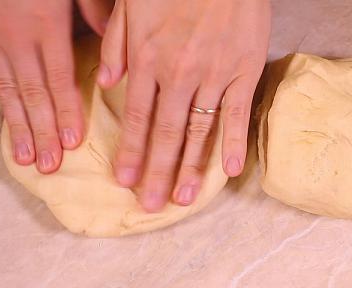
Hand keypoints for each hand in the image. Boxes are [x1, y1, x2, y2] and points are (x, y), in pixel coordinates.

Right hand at [0, 0, 83, 172]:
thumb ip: (92, 9)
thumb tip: (112, 42)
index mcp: (47, 27)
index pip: (61, 80)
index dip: (68, 112)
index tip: (73, 143)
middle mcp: (17, 40)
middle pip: (34, 94)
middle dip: (44, 131)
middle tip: (50, 165)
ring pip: (3, 90)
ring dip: (14, 126)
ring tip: (24, 157)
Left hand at [98, 0, 270, 211]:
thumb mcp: (131, 4)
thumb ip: (115, 44)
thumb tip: (107, 84)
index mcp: (149, 60)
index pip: (138, 117)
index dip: (131, 152)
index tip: (126, 180)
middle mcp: (179, 75)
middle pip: (166, 134)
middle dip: (157, 172)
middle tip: (152, 205)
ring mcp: (214, 76)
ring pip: (199, 131)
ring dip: (190, 167)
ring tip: (182, 198)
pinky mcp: (244, 71)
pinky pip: (237, 113)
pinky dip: (233, 143)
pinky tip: (229, 171)